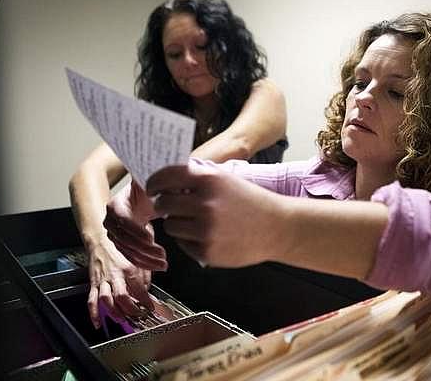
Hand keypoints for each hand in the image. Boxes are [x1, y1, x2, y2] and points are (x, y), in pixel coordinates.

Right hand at [86, 237, 152, 328]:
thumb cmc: (119, 251)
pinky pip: (91, 300)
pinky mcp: (93, 284)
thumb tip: (148, 290)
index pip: (139, 288)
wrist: (100, 242)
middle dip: (130, 309)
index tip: (150, 308)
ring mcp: (102, 280)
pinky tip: (97, 323)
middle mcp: (115, 275)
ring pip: (106, 299)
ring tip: (121, 319)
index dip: (145, 301)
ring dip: (114, 312)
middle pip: (121, 296)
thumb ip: (144, 275)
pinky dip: (93, 313)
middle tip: (137, 315)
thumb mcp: (137, 259)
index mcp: (128, 269)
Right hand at [103, 180, 166, 270]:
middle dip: (144, 249)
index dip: (136, 230)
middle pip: (125, 239)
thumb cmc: (147, 191)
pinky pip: (130, 257)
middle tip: (162, 254)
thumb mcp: (151, 187)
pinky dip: (144, 263)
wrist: (139, 197)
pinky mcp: (121, 244)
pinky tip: (157, 266)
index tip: (151, 238)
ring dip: (146, 259)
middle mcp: (111, 221)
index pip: (122, 219)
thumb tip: (176, 187)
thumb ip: (160, 186)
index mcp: (116, 204)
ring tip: (163, 263)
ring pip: (128, 251)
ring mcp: (114, 234)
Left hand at [145, 163, 286, 266]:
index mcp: (209, 180)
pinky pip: (183, 244)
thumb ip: (198, 178)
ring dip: (177, 223)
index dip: (154, 183)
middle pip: (163, 204)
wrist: (278, 227)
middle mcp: (205, 204)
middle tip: (168, 207)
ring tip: (195, 222)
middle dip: (163, 205)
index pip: (166, 177)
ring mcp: (206, 230)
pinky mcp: (207, 252)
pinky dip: (190, 240)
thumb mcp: (227, 180)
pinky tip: (209, 235)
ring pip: (171, 226)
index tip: (152, 188)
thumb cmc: (252, 201)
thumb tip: (166, 181)